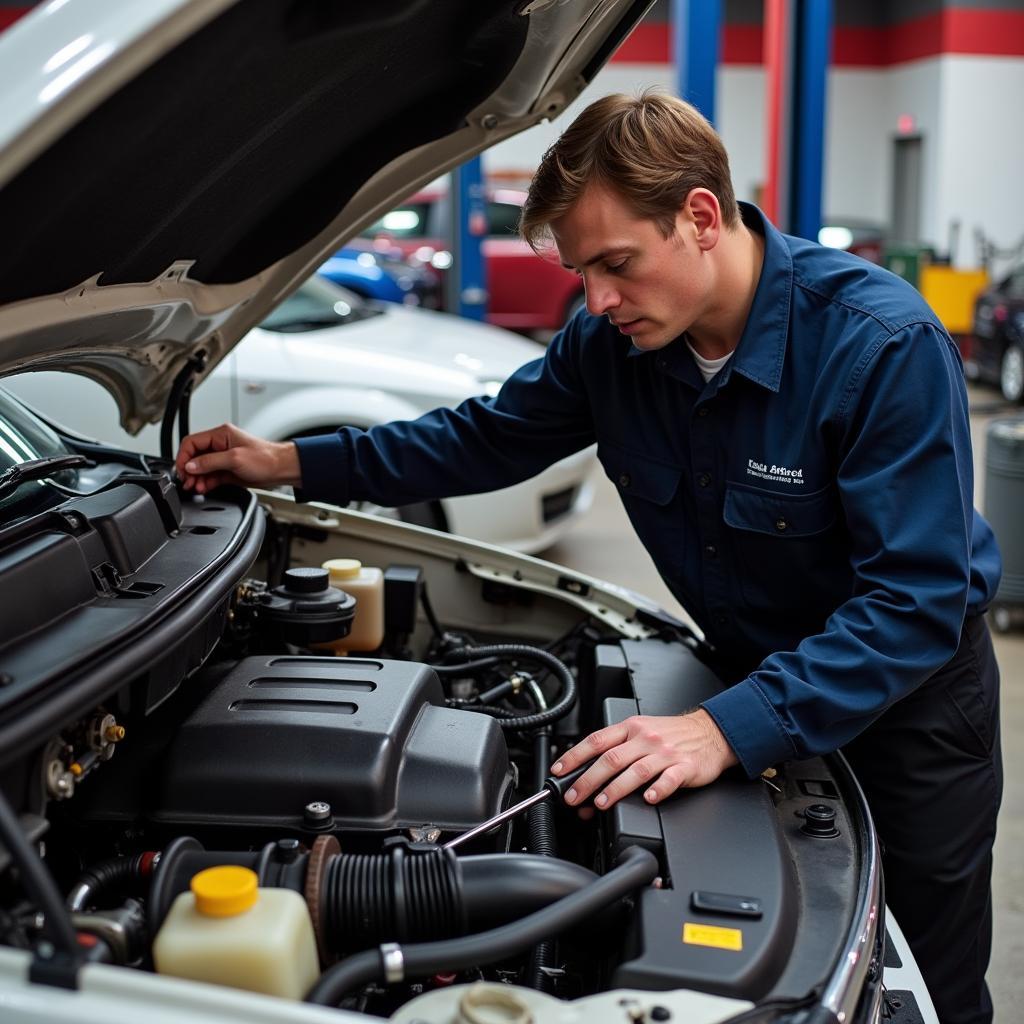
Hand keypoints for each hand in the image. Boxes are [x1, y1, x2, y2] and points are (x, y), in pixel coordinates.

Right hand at [175, 423, 301, 493]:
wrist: (282, 469)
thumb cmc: (266, 458)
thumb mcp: (234, 458)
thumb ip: (210, 462)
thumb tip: (190, 465)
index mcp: (221, 435)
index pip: (192, 442)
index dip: (184, 457)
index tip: (182, 470)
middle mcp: (220, 445)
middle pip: (194, 456)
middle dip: (189, 470)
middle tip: (187, 481)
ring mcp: (224, 458)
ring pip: (201, 468)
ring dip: (196, 478)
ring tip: (195, 487)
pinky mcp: (228, 470)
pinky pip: (210, 476)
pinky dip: (205, 482)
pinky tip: (203, 488)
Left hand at [550, 710, 737, 809]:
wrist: (710, 732)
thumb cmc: (672, 735)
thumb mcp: (641, 730)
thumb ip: (617, 748)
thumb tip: (588, 774)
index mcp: (631, 728)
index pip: (596, 741)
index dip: (575, 756)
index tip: (559, 771)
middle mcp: (645, 739)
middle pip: (611, 759)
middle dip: (588, 780)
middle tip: (574, 797)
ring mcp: (665, 753)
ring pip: (635, 770)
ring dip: (615, 788)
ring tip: (601, 803)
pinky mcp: (685, 767)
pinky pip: (669, 779)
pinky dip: (657, 789)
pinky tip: (648, 799)